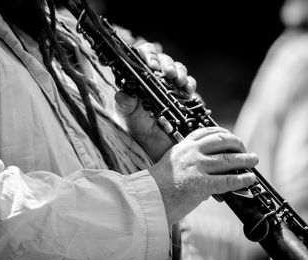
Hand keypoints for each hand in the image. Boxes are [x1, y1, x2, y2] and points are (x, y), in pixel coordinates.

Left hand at [115, 42, 196, 160]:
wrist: (155, 148)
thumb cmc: (137, 129)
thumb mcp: (126, 117)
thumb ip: (124, 105)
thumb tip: (123, 94)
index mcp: (140, 79)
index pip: (144, 57)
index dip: (149, 55)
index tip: (151, 65)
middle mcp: (157, 79)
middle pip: (164, 60)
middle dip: (168, 64)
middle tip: (168, 73)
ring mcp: (172, 87)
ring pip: (179, 69)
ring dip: (180, 72)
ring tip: (179, 81)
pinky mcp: (185, 96)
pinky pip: (190, 85)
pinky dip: (190, 85)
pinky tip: (188, 91)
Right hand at [148, 127, 257, 224]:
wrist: (149, 199)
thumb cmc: (158, 185)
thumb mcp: (172, 164)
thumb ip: (188, 161)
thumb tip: (210, 169)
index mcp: (182, 146)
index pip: (205, 132)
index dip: (222, 132)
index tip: (231, 136)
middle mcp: (191, 153)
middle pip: (221, 141)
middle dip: (237, 143)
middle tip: (244, 148)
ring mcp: (196, 167)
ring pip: (228, 159)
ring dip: (245, 159)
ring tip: (253, 160)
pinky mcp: (201, 184)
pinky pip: (228, 180)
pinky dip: (242, 179)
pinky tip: (249, 179)